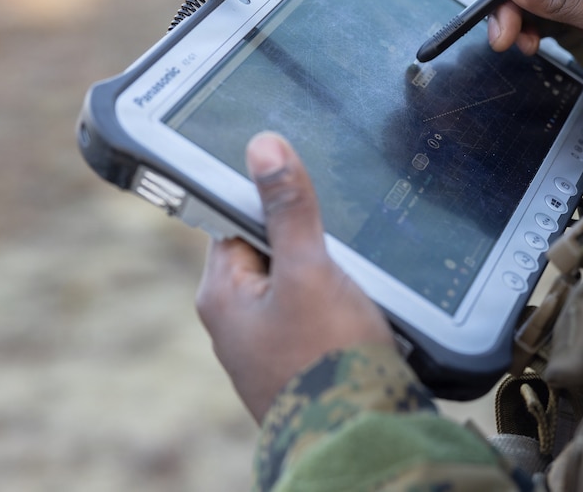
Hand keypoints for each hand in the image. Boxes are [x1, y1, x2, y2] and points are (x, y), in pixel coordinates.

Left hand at [195, 132, 394, 421]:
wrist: (360, 437)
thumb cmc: (327, 357)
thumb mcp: (309, 269)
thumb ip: (288, 208)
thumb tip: (263, 146)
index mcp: (221, 295)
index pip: (234, 220)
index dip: (269, 198)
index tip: (301, 183)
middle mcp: (235, 322)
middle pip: (268, 250)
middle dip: (304, 237)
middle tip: (340, 231)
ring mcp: (267, 346)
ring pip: (295, 282)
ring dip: (325, 271)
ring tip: (355, 275)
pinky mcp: (300, 362)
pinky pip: (314, 313)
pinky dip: (335, 302)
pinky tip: (361, 304)